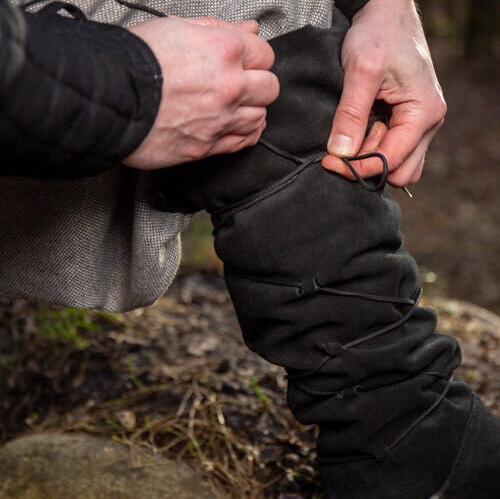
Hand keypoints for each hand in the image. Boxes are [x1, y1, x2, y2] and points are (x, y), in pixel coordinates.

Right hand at [124, 16, 278, 169]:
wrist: (107, 99)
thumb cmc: (134, 62)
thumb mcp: (177, 28)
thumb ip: (220, 30)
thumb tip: (250, 30)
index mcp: (223, 51)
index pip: (265, 54)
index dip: (255, 56)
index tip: (245, 60)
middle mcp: (228, 87)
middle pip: (270, 88)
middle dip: (259, 82)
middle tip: (242, 82)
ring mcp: (220, 120)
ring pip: (260, 117)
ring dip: (252, 109)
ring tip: (236, 105)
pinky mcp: (207, 146)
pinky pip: (243, 142)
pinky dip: (246, 134)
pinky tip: (239, 126)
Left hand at [322, 0, 445, 186]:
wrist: (386, 13)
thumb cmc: (379, 34)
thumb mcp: (361, 72)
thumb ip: (351, 114)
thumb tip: (340, 153)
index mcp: (424, 113)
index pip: (391, 161)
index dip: (358, 167)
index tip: (329, 162)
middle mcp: (428, 123)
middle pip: (400, 172)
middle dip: (368, 165)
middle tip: (343, 145)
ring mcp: (420, 125)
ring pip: (398, 166)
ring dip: (371, 159)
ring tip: (353, 133)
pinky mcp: (407, 123)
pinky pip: (393, 151)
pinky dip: (373, 150)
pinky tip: (358, 131)